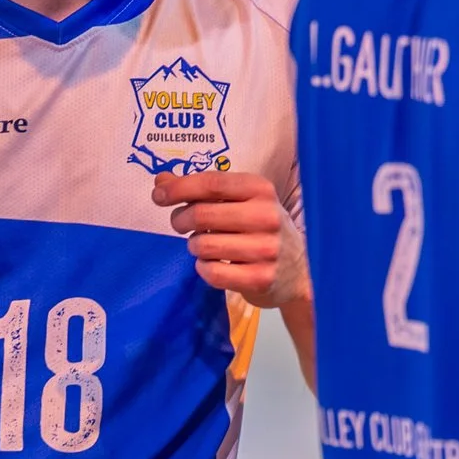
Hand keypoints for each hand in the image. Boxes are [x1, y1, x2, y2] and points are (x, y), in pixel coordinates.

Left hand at [154, 171, 308, 308]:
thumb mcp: (240, 202)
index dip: (179, 188)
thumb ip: (202, 190)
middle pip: (201, 214)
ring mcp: (266, 249)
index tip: (159, 195)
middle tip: (182, 225)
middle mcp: (267, 216)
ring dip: (195, 246)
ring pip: (203, 246)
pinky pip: (212, 272)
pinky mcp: (261, 278)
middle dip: (180, 220)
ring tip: (205, 246)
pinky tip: (214, 264)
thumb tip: (162, 180)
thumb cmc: (261, 229)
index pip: (212, 183)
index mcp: (261, 190)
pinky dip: (204, 268)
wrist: (299, 270)